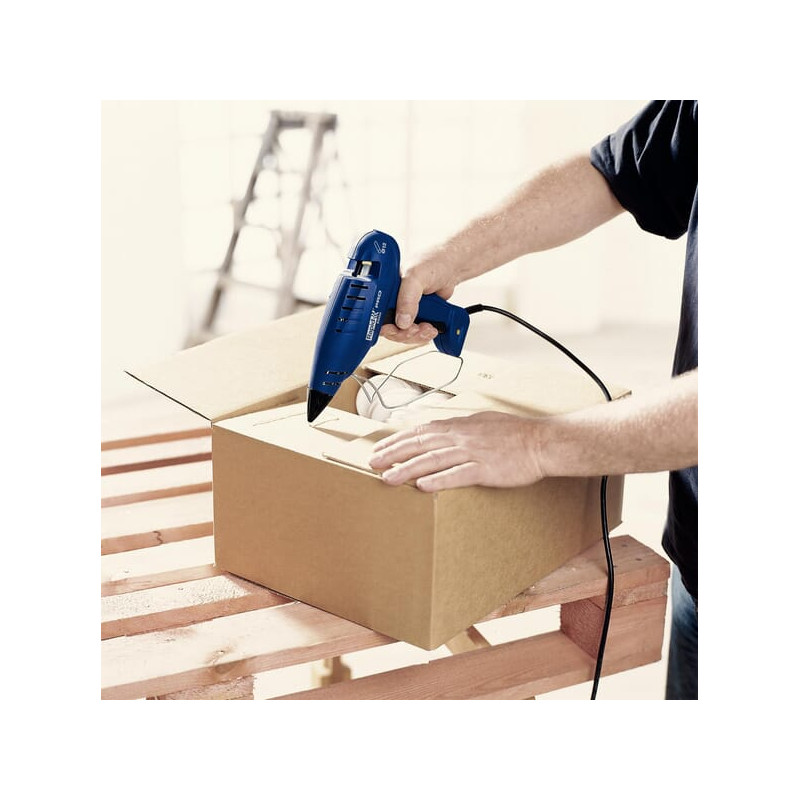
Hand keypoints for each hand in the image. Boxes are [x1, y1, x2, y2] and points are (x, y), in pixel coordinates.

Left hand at [368, 411, 544, 491]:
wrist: (541, 442)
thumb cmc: (514, 434)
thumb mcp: (482, 421)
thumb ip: (458, 426)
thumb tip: (438, 427)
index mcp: (459, 426)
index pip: (420, 432)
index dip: (397, 441)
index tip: (379, 449)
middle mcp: (461, 437)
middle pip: (420, 444)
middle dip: (394, 454)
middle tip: (373, 463)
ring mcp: (473, 452)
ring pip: (433, 460)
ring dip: (408, 469)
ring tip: (388, 478)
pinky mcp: (485, 468)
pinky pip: (458, 475)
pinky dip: (439, 480)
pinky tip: (422, 486)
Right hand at [380, 254, 459, 344]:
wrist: (453, 266)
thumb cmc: (433, 261)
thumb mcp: (416, 276)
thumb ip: (407, 298)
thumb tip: (402, 321)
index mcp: (387, 290)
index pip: (378, 315)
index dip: (387, 327)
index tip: (398, 329)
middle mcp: (395, 300)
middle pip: (391, 329)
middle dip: (405, 333)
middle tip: (416, 328)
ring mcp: (407, 309)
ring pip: (405, 333)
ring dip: (417, 335)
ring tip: (428, 327)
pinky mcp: (419, 315)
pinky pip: (417, 333)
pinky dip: (424, 334)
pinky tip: (432, 327)